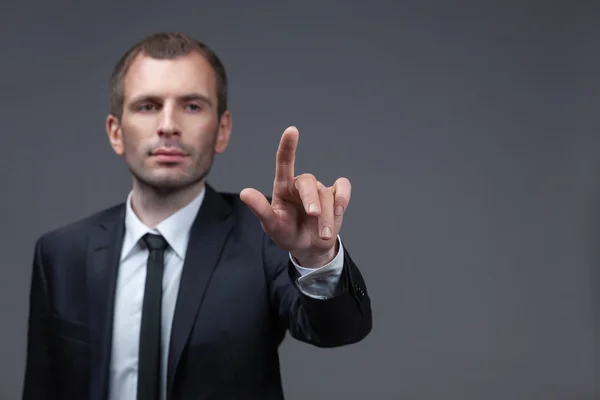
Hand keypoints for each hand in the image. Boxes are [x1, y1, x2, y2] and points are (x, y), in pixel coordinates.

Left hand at [240, 126, 350, 266]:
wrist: (308, 248)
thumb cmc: (287, 233)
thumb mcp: (271, 225)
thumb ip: (260, 209)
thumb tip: (244, 192)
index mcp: (283, 187)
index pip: (284, 162)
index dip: (288, 146)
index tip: (292, 130)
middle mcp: (300, 185)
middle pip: (308, 181)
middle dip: (311, 199)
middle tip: (313, 216)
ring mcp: (319, 190)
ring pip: (326, 194)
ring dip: (326, 216)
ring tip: (323, 234)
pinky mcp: (335, 197)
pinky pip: (343, 188)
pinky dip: (343, 197)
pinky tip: (339, 210)